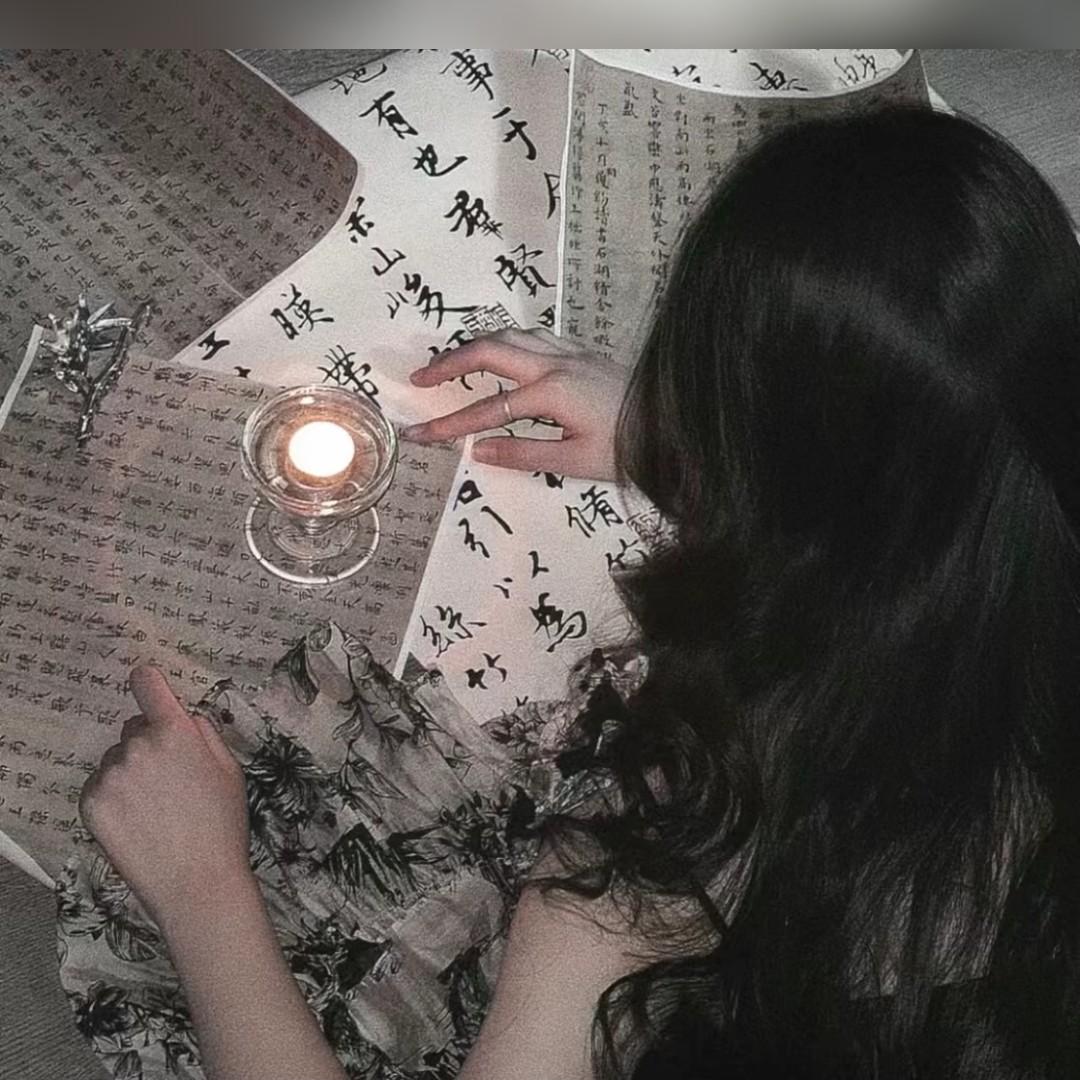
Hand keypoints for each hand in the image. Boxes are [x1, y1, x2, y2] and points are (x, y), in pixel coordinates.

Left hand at [79, 665, 250, 928]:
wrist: (197, 882)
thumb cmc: (223, 824)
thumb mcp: (230, 769)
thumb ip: (205, 733)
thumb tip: (184, 716)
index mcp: (175, 732)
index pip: (147, 684)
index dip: (148, 682)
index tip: (147, 685)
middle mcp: (137, 746)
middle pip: (134, 729)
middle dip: (149, 744)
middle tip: (170, 782)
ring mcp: (110, 775)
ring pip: (116, 760)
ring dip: (130, 773)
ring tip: (154, 809)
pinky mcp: (91, 804)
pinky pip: (99, 786)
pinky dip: (113, 798)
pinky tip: (136, 822)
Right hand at [402, 328, 629, 480]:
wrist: (677, 426)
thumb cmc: (630, 450)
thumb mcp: (576, 461)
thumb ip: (524, 454)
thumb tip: (478, 450)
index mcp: (552, 393)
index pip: (488, 409)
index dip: (449, 425)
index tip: (419, 435)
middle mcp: (557, 364)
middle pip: (490, 351)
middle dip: (450, 364)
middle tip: (419, 380)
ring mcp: (571, 353)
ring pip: (511, 335)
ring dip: (475, 345)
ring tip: (449, 363)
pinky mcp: (583, 352)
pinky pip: (534, 336)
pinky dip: (506, 341)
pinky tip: (499, 352)